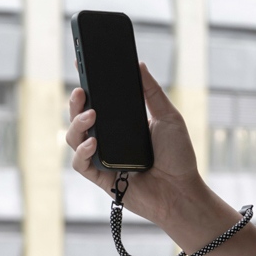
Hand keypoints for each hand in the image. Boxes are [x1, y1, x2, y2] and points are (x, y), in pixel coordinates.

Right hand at [65, 62, 202, 227]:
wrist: (182, 191)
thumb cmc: (178, 157)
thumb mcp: (169, 117)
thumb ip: (152, 92)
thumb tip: (139, 64)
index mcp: (121, 124)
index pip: (98, 102)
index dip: (86, 86)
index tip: (79, 63)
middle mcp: (108, 140)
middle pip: (79, 118)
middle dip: (75, 103)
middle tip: (81, 91)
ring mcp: (102, 159)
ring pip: (73, 139)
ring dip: (77, 124)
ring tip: (91, 115)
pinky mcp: (101, 178)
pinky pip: (80, 164)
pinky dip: (83, 152)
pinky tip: (93, 142)